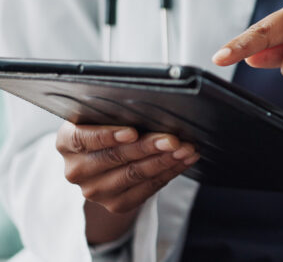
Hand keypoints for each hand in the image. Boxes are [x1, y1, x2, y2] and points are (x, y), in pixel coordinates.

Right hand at [56, 123, 197, 214]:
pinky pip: (147, 189)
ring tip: (185, 149)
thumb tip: (151, 107)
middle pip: (115, 157)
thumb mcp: (104, 117)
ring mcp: (94, 191)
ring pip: (134, 174)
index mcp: (67, 142)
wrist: (106, 164)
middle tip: (173, 139)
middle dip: (148, 147)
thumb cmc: (109, 130)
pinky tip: (184, 161)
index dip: (108, 136)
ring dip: (164, 161)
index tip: (132, 132)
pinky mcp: (115, 204)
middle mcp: (76, 169)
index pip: (84, 139)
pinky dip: (169, 173)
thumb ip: (118, 113)